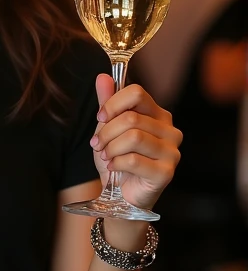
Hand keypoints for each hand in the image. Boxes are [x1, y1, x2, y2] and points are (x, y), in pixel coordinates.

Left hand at [90, 74, 181, 210]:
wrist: (121, 194)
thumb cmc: (117, 158)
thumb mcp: (108, 128)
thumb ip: (107, 103)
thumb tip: (103, 76)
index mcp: (158, 114)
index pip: (137, 93)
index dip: (113, 104)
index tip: (100, 117)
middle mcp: (170, 130)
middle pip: (131, 118)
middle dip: (106, 132)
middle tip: (97, 145)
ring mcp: (172, 151)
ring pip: (133, 137)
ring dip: (110, 148)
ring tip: (105, 156)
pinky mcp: (167, 172)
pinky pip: (133, 160)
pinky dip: (116, 163)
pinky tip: (113, 167)